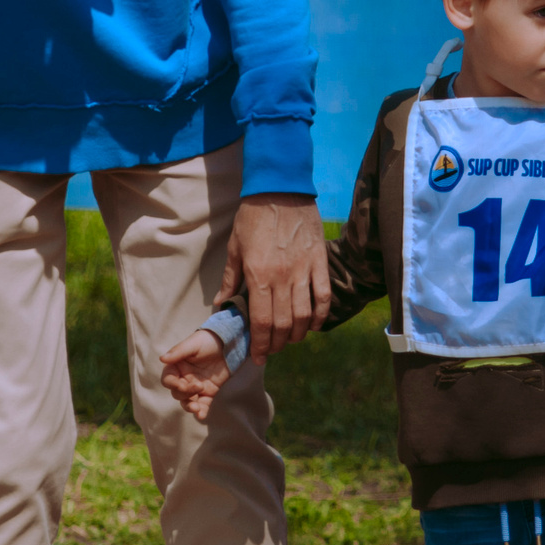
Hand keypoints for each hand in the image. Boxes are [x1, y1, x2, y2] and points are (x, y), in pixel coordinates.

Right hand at [158, 330, 229, 420]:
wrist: (229, 343)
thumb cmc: (208, 340)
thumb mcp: (193, 344)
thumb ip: (178, 352)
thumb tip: (162, 359)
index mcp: (177, 366)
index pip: (168, 380)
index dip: (173, 384)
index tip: (182, 384)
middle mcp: (184, 378)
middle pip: (177, 392)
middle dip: (186, 393)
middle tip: (199, 387)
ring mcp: (196, 386)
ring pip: (187, 401)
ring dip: (190, 407)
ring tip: (197, 408)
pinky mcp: (209, 392)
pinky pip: (203, 404)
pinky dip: (202, 411)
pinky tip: (202, 416)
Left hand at [218, 193, 328, 358]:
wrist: (280, 189)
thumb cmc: (253, 217)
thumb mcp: (235, 248)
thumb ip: (230, 280)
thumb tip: (221, 306)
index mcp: (258, 275)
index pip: (262, 322)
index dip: (261, 344)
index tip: (259, 355)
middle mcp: (282, 277)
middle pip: (284, 323)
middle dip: (277, 343)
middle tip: (272, 350)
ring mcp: (303, 270)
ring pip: (304, 314)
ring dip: (298, 334)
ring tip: (290, 339)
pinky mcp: (319, 261)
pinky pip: (323, 295)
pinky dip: (320, 315)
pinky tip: (313, 325)